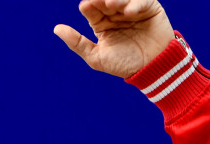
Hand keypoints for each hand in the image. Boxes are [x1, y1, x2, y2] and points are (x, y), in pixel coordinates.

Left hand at [54, 0, 174, 77]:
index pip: (90, 7)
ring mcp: (132, 9)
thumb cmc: (126, 66)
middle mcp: (115, 13)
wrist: (153, 71)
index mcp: (101, 22)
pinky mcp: (150, 8)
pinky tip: (130, 12)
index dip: (88, 5)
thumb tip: (56, 29)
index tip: (86, 7)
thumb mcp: (98, 58)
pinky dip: (136, 3)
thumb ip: (78, 44)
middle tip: (100, 2)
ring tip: (111, 5)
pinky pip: (143, 0)